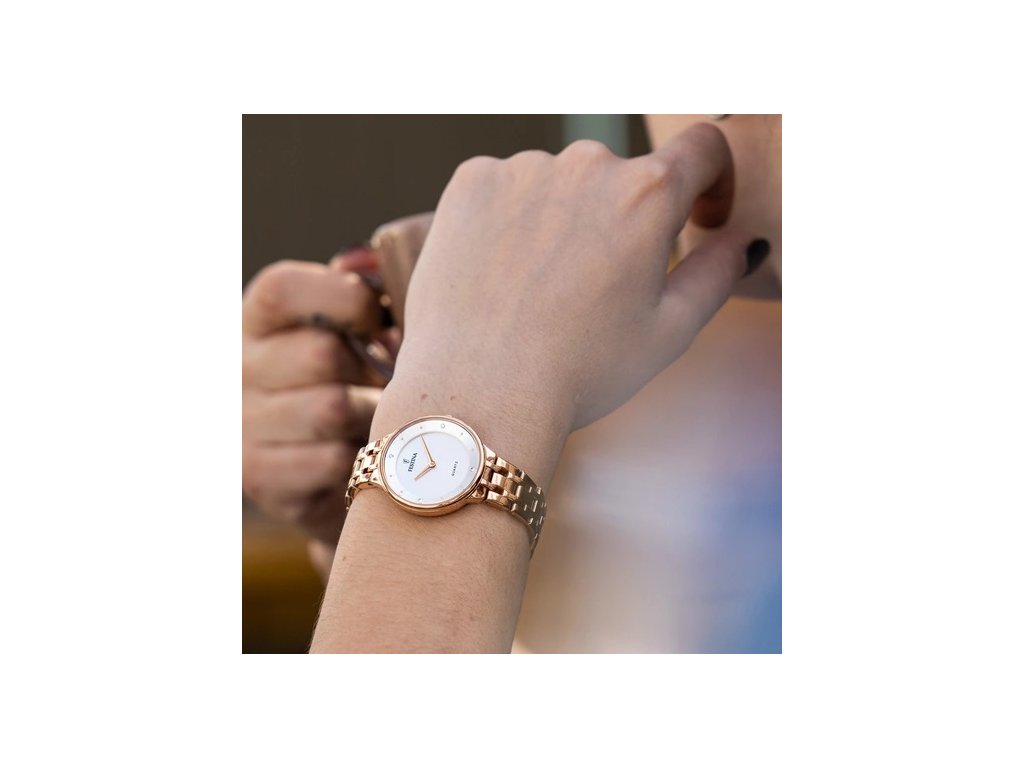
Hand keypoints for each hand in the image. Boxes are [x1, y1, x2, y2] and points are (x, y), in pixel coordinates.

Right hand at [242, 249, 390, 548]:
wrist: (333, 469)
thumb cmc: (359, 379)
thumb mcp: (358, 326)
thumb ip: (365, 284)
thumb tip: (364, 261)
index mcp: (257, 318)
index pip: (283, 289)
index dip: (346, 301)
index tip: (380, 322)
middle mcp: (234, 367)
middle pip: (322, 354)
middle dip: (371, 369)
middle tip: (389, 381)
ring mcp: (239, 425)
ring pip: (331, 409)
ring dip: (373, 416)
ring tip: (380, 418)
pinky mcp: (258, 477)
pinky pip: (331, 460)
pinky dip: (363, 458)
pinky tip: (366, 454)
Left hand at [380, 124, 762, 480]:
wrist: (481, 393)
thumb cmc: (581, 371)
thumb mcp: (670, 330)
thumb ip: (718, 272)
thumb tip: (744, 240)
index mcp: (648, 194)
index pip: (703, 148)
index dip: (711, 180)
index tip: (697, 215)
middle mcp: (587, 163)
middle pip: (622, 174)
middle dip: (622, 216)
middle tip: (597, 284)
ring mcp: (522, 168)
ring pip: (559, 182)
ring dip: (562, 217)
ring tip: (540, 288)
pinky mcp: (471, 182)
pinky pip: (504, 186)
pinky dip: (509, 218)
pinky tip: (502, 273)